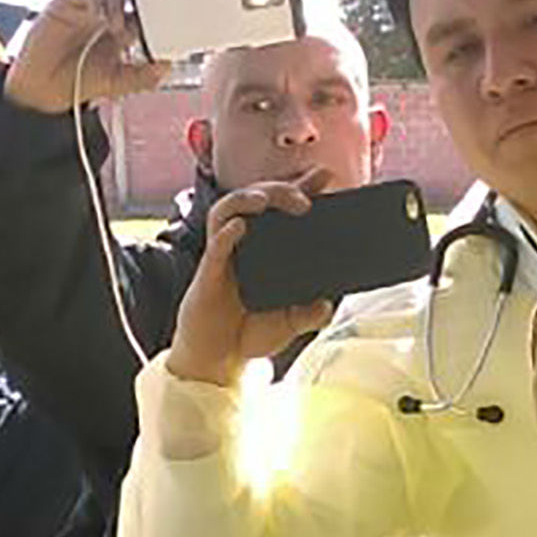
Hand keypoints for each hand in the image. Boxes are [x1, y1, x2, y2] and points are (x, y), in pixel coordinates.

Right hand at [3, 0, 172, 114]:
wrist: (43, 87)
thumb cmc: (78, 80)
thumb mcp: (117, 82)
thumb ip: (142, 77)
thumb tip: (166, 67)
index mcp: (121, 28)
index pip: (143, 7)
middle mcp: (105, 13)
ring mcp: (86, 6)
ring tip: (117, 26)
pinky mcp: (66, 3)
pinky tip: (99, 15)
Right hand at [164, 173, 338, 385]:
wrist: (217, 360)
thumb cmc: (247, 335)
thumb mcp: (289, 324)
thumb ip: (309, 313)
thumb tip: (327, 305)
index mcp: (265, 248)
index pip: (282, 208)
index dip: (300, 187)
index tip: (325, 176)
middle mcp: (243, 244)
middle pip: (256, 199)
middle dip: (280, 189)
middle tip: (305, 198)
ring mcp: (224, 255)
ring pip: (228, 210)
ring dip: (248, 198)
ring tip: (268, 200)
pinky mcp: (208, 273)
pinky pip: (215, 245)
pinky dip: (227, 232)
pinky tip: (241, 226)